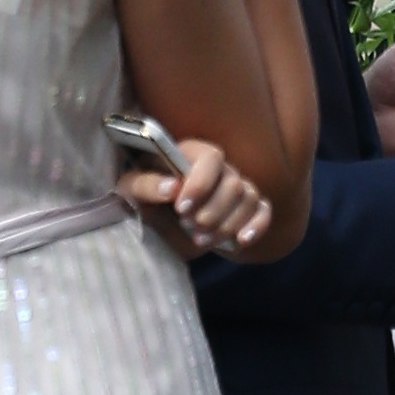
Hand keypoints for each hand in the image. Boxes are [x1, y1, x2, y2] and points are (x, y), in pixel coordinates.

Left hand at [117, 138, 271, 257]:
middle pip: (233, 183)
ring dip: (227, 223)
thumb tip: (171, 187)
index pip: (211, 157)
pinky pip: (264, 211)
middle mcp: (220, 167)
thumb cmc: (143, 195)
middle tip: (190, 226)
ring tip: (201, 238)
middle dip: (213, 211)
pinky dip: (257, 225)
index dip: (201, 182)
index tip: (181, 207)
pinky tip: (241, 240)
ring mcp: (237, 187)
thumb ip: (146, 184)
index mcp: (192, 154)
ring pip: (249, 198)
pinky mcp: (247, 208)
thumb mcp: (131, 189)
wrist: (156, 217)